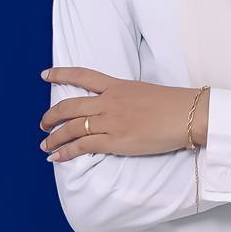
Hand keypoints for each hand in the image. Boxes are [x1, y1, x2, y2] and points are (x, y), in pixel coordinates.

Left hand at [38, 66, 209, 162]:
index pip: (83, 76)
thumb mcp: (144, 91)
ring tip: (45, 144)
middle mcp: (109, 101)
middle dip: (51, 115)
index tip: (45, 74)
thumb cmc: (173, 104)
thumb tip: (115, 107)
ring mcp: (111, 121)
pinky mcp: (116, 140)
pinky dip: (65, 152)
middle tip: (42, 123)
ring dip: (54, 137)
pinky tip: (55, 157)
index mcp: (118, 85)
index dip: (61, 74)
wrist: (187, 114)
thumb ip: (125, 97)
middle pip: (70, 106)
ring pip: (72, 127)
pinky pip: (83, 146)